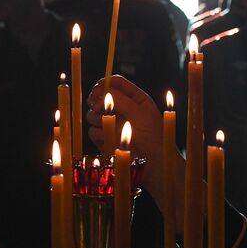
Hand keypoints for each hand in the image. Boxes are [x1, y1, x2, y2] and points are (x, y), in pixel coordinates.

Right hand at [86, 76, 172, 202]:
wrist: (153, 165)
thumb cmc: (154, 138)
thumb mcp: (142, 115)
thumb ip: (123, 101)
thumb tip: (102, 91)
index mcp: (135, 99)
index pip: (115, 83)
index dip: (105, 83)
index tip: (99, 89)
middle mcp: (121, 109)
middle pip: (98, 96)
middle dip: (95, 99)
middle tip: (97, 105)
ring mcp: (111, 124)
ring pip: (92, 113)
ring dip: (96, 117)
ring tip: (108, 125)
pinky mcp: (104, 138)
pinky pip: (92, 130)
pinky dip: (99, 133)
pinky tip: (110, 139)